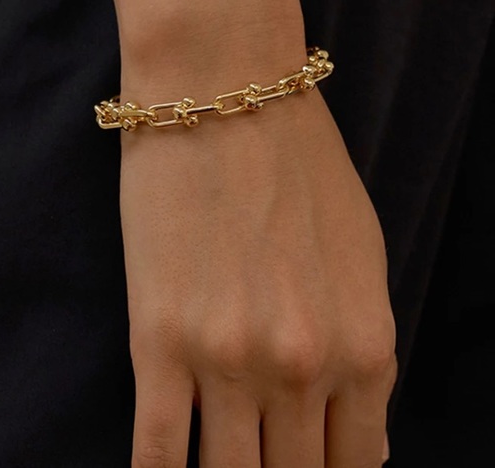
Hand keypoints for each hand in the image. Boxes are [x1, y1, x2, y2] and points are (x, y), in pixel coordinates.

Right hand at [119, 78, 396, 466]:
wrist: (225, 93)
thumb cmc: (296, 164)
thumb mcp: (360, 258)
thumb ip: (363, 352)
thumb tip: (364, 435)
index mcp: (361, 345)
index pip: (356, 466)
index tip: (300, 464)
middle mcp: (300, 365)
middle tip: (258, 457)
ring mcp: (227, 358)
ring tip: (216, 459)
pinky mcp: (159, 340)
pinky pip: (157, 453)